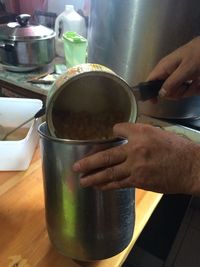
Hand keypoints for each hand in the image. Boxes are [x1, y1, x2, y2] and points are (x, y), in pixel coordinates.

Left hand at [73, 123, 199, 194]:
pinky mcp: (139, 181)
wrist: (191, 167)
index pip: (118, 129)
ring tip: (82, 180)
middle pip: (106, 156)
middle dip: (88, 162)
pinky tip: (99, 186)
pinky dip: (107, 185)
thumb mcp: (158, 132)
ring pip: (109, 173)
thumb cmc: (178, 149)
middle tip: (76, 167)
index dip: (112, 132)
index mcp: (141, 133)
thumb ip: (140, 133)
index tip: (108, 136)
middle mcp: (135, 149)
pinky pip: (119, 183)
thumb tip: (124, 135)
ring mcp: (136, 167)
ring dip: (93, 177)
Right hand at [147, 37, 199, 99]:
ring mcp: (177, 76)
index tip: (155, 102)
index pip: (149, 82)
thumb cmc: (198, 53)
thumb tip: (161, 94)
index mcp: (163, 67)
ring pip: (177, 92)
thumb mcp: (185, 69)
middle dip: (176, 92)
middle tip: (186, 86)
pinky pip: (186, 89)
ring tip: (196, 81)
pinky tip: (198, 81)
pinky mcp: (186, 78)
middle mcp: (168, 72)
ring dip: (188, 90)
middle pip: (165, 91)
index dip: (150, 93)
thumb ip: (172, 83)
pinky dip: (193, 88)